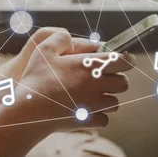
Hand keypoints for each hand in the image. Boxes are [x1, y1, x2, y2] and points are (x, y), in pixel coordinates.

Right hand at [6, 30, 133, 131]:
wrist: (29, 110)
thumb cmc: (37, 78)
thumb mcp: (44, 49)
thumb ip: (60, 38)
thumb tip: (70, 37)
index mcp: (90, 66)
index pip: (124, 61)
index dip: (128, 59)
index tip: (125, 60)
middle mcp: (97, 85)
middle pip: (124, 83)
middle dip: (118, 80)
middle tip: (106, 78)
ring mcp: (94, 105)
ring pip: (116, 103)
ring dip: (108, 99)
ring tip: (94, 96)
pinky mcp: (88, 121)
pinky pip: (104, 120)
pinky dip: (98, 116)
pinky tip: (87, 111)